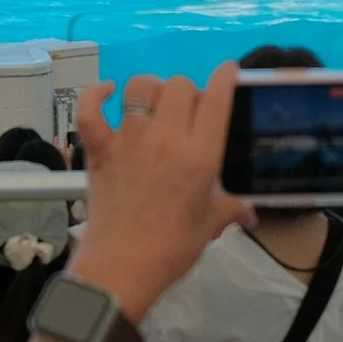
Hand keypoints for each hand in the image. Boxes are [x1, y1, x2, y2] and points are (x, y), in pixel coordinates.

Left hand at [64, 67, 252, 319]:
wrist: (122, 269)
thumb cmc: (173, 249)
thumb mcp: (211, 224)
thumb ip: (232, 207)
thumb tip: (251, 212)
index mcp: (201, 155)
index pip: (216, 99)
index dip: (224, 78)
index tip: (226, 72)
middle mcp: (166, 138)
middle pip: (180, 86)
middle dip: (189, 91)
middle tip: (188, 112)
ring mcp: (129, 140)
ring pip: (140, 88)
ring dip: (151, 89)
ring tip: (154, 105)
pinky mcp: (99, 149)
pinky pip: (91, 109)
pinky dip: (95, 95)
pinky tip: (106, 92)